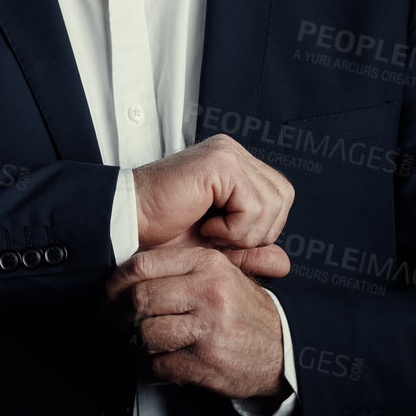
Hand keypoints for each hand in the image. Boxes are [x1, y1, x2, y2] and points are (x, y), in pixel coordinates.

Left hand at [104, 245, 289, 399]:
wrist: (283, 349)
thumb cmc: (244, 312)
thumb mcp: (222, 275)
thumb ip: (180, 269)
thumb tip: (125, 274)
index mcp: (207, 265)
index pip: (141, 266)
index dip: (115, 284)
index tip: (108, 296)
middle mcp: (208, 292)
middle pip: (139, 300)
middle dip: (120, 316)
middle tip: (117, 323)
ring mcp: (207, 328)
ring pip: (145, 334)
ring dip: (137, 345)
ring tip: (144, 345)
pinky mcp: (206, 362)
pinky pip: (157, 365)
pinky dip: (149, 370)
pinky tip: (157, 366)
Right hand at [133, 134, 292, 274]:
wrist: (129, 224)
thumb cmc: (162, 233)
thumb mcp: (217, 248)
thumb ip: (251, 252)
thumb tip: (286, 263)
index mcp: (234, 164)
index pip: (279, 196)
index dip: (260, 228)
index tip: (223, 238)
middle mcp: (232, 152)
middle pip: (282, 197)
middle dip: (257, 231)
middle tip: (218, 238)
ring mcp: (227, 153)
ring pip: (273, 202)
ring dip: (244, 232)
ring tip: (210, 232)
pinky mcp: (221, 163)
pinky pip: (253, 205)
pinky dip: (234, 228)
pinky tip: (205, 226)